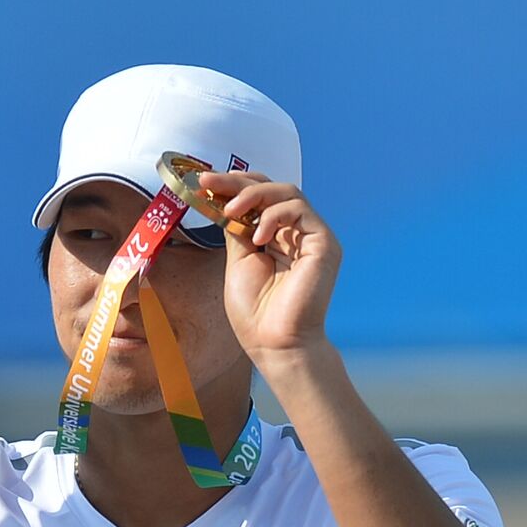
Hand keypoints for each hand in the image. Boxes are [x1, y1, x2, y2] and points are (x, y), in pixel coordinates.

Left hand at [198, 171, 341, 361]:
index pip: (258, 199)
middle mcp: (297, 233)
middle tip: (208, 182)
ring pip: (287, 192)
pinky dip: (273, 216)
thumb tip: (225, 202)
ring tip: (231, 210)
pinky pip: (299, 210)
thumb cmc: (256, 314)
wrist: (275, 344)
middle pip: (272, 188)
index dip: (232, 186)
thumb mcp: (239, 262)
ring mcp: (312, 237)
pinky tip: (257, 237)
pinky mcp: (324, 243)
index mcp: (277, 238)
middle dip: (237, 181)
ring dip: (254, 195)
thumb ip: (237, 230)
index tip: (202, 182)